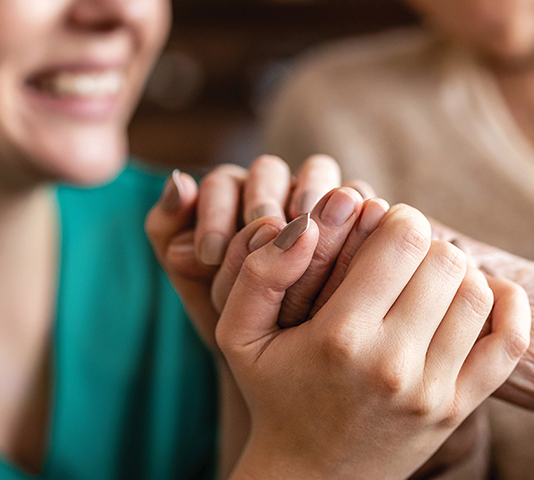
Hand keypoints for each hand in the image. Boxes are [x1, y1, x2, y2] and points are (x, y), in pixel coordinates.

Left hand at [145, 154, 360, 349]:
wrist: (285, 361)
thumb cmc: (232, 318)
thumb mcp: (196, 285)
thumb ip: (172, 235)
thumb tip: (179, 184)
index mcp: (234, 196)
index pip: (223, 184)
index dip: (215, 213)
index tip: (209, 254)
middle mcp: (278, 189)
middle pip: (270, 171)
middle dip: (262, 202)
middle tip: (259, 235)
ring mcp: (322, 199)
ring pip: (319, 176)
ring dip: (311, 200)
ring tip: (304, 236)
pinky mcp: (362, 215)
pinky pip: (361, 201)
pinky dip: (353, 219)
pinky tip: (347, 248)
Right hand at [220, 205, 530, 479]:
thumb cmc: (274, 393)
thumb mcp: (239, 334)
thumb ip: (261, 272)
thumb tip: (306, 222)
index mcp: (340, 336)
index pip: (402, 239)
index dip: (396, 217)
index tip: (379, 229)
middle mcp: (392, 364)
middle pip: (445, 259)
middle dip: (425, 243)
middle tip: (402, 255)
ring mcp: (432, 392)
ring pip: (477, 293)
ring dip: (458, 273)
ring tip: (427, 280)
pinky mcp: (457, 410)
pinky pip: (510, 343)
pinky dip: (509, 306)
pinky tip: (481, 294)